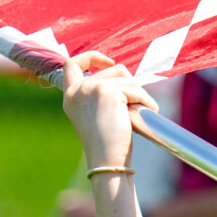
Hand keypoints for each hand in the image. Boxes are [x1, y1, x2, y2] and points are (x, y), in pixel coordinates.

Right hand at [61, 51, 158, 171]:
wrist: (106, 159)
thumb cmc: (107, 141)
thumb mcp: (97, 112)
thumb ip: (101, 92)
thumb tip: (125, 74)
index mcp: (70, 95)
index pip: (72, 63)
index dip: (92, 57)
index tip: (109, 62)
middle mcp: (77, 89)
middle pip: (114, 69)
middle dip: (131, 84)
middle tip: (134, 104)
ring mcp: (91, 88)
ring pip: (128, 78)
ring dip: (139, 95)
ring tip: (138, 114)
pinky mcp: (107, 91)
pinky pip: (136, 90)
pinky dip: (145, 101)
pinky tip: (145, 114)